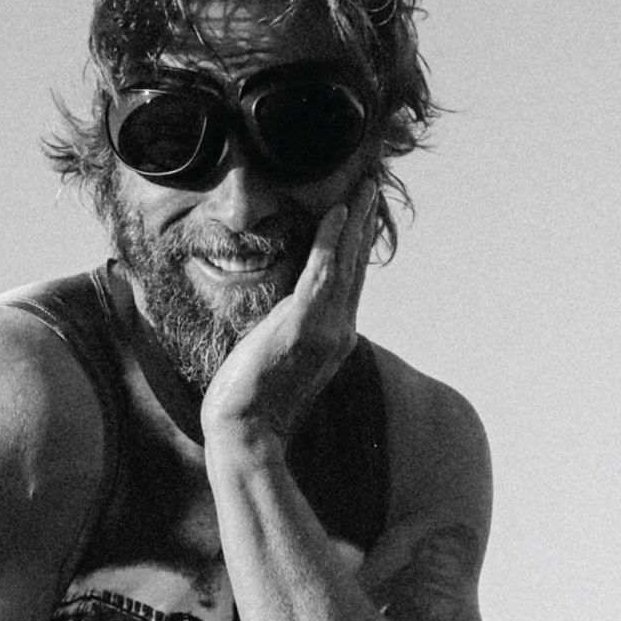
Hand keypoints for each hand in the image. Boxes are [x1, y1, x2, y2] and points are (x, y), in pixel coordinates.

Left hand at [202, 176, 380, 443]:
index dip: (356, 245)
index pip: (350, 281)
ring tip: (362, 189)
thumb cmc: (256, 401)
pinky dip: (331, 240)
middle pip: (356, 266)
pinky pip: (322, 272)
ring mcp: (326, 328)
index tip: (359, 214)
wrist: (249, 432)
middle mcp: (339, 330)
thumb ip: (294, 331)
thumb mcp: (284, 359)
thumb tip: (290, 310)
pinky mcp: (304, 325)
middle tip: (371, 188)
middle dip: (363, 224)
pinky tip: (335, 213)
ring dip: (354, 221)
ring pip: (346, 263)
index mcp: (335, 338)